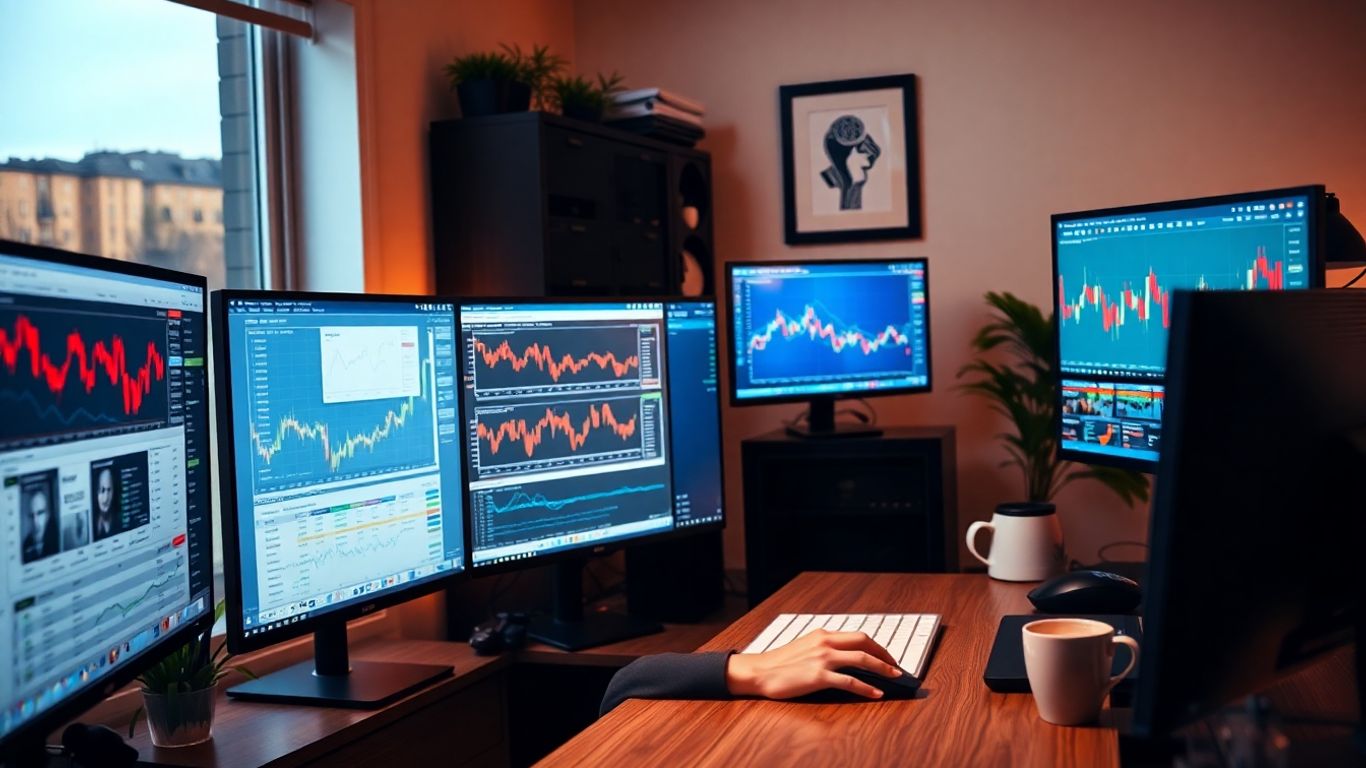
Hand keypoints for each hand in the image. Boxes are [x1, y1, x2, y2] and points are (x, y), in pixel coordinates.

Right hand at [725, 629, 901, 699]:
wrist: (759, 671)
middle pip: (864, 642)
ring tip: (894, 677)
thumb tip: (845, 655)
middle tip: (896, 666)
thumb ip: (824, 648)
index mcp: (822, 634)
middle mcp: (825, 643)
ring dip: (882, 668)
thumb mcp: (805, 647)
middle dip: (884, 654)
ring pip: (861, 659)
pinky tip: (876, 693)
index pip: (858, 635)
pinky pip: (849, 682)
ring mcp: (822, 659)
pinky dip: (866, 688)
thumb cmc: (779, 663)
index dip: (877, 646)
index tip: (886, 655)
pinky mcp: (818, 676)